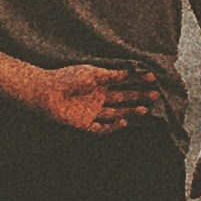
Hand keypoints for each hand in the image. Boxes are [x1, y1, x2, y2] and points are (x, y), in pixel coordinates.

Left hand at [33, 62, 158, 135]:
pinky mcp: (83, 124)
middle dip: (139, 96)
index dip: (138, 80)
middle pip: (123, 98)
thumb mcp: (92, 72)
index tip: (153, 78)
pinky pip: (101, 129)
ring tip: (145, 110)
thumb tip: (132, 70)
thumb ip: (112, 75)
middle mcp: (98, 98)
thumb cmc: (67, 78)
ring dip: (130, 111)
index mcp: (100, 83)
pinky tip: (123, 123)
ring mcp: (92, 112)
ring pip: (116, 113)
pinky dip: (112, 127)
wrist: (45, 92)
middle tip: (155, 95)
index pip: (123, 82)